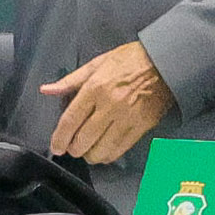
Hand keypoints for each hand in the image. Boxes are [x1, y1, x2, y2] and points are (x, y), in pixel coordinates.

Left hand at [42, 41, 174, 168]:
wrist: (167, 61)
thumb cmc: (132, 59)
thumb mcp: (98, 63)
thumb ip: (71, 80)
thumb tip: (47, 90)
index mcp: (96, 87)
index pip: (70, 121)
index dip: (59, 138)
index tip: (56, 147)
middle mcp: (110, 105)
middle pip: (83, 140)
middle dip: (73, 148)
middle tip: (72, 147)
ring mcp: (128, 117)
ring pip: (101, 150)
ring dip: (90, 154)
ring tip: (88, 150)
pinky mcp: (142, 125)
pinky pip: (120, 149)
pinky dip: (109, 155)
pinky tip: (105, 151)